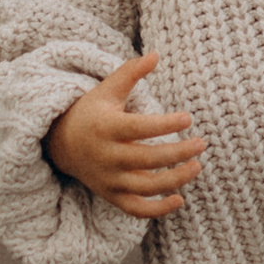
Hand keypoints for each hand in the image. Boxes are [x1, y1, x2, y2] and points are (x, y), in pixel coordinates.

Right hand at [46, 51, 205, 220]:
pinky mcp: (111, 195)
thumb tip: (156, 53)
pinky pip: (135, 209)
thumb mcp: (107, 89)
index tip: (189, 118)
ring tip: (197, 166)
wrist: (61, 143)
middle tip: (202, 143)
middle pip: (146, 159)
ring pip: (144, 186)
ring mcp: (108, 179)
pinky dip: (157, 210)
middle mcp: (106, 156)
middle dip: (177, 153)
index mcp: (106, 127)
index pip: (138, 128)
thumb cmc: (92, 111)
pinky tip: (179, 200)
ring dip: (174, 180)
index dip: (165, 124)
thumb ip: (131, 73)